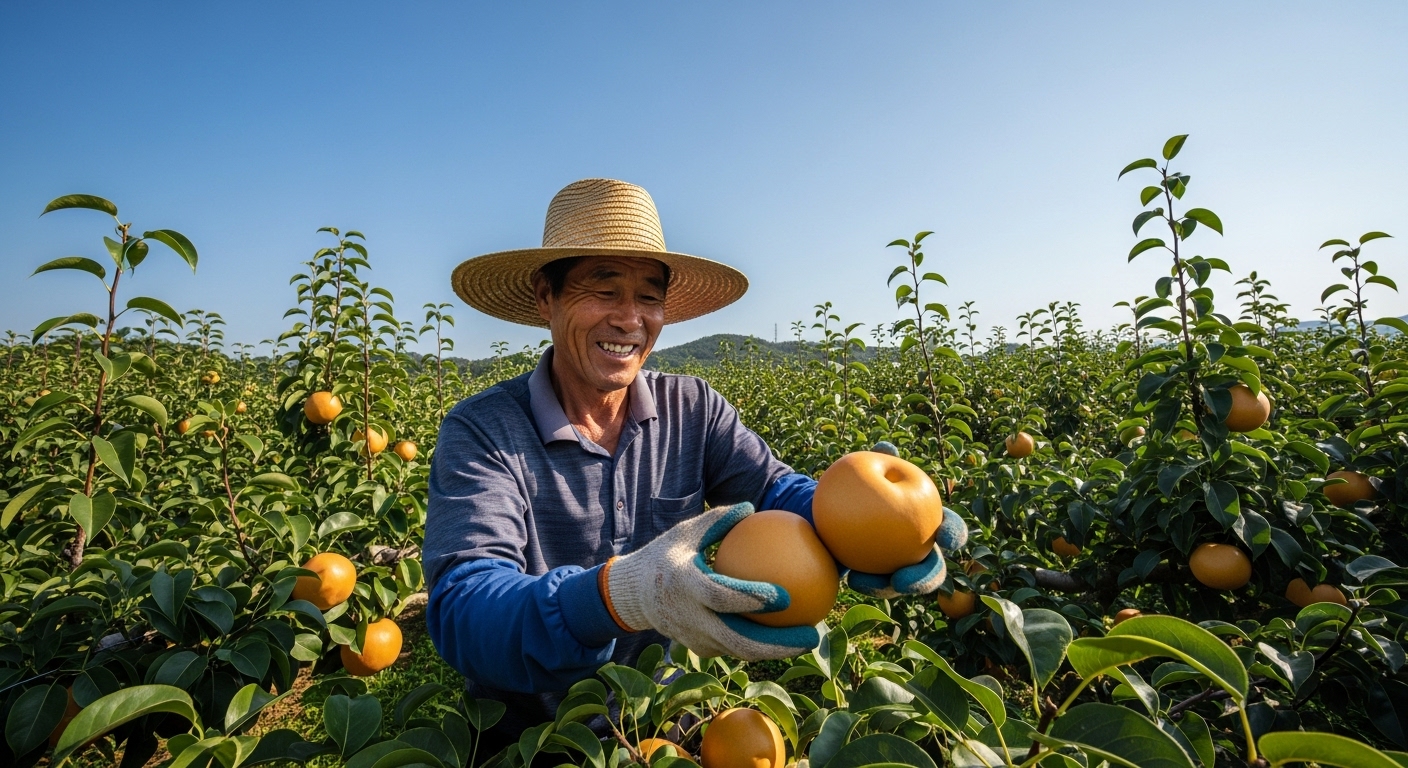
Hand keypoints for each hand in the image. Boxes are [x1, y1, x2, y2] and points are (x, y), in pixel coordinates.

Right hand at [602, 502, 819, 659]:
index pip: (721, 597)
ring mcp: (694, 638)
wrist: (632, 595)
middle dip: (778, 644)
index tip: (786, 596)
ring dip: (776, 650)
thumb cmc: (665, 556)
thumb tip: (751, 506)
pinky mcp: (700, 649)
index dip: (752, 599)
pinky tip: (787, 635)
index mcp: (685, 586)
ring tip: (808, 639)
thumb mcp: (685, 532)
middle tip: (812, 634)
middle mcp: (690, 618)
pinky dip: (762, 645)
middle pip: (738, 641)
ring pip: (740, 651)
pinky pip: (735, 649)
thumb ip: (717, 520)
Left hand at [849, 441, 969, 598]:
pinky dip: (868, 584)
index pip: (947, 527)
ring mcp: (899, 566)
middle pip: (934, 566)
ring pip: (907, 583)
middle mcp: (918, 546)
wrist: (827, 509)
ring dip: (896, 587)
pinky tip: (852, 580)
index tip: (944, 536)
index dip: (953, 533)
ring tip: (883, 585)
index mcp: (925, 519)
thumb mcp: (860, 473)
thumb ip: (875, 460)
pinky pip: (877, 585)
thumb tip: (886, 445)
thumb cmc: (853, 486)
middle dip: (928, 576)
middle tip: (907, 577)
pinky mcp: (877, 578)